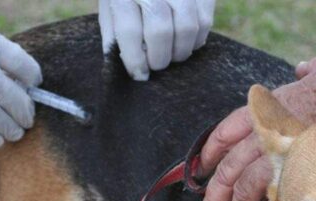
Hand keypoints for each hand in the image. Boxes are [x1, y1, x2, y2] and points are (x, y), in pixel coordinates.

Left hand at [99, 0, 214, 80]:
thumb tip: (131, 69)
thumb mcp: (111, 9)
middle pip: (160, 30)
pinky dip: (196, 40)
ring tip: (171, 54)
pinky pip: (205, 23)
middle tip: (157, 65)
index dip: (135, 60)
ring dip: (180, 51)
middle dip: (159, 57)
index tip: (139, 74)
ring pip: (187, 28)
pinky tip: (185, 40)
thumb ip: (115, 37)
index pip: (129, 31)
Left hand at [193, 54, 315, 200]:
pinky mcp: (296, 176)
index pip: (225, 134)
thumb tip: (307, 69)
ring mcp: (276, 156)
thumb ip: (311, 72)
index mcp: (264, 111)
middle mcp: (262, 134)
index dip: (211, 155)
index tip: (203, 172)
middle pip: (227, 172)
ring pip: (243, 192)